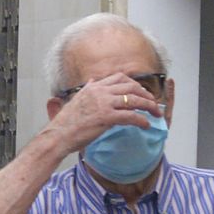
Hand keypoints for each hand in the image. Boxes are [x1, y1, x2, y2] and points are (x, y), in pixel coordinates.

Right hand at [48, 72, 165, 155]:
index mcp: (94, 87)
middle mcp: (100, 92)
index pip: (119, 78)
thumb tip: (92, 80)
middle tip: (152, 102)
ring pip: (134, 100)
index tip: (140, 91)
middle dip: (145, 94)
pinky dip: (141, 120)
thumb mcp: (76, 100)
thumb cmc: (65, 123)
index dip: (134, 84)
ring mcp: (104, 104)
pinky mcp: (106, 117)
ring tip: (156, 113)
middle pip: (131, 87)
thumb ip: (87, 90)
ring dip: (149, 106)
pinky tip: (146, 125)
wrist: (58, 136)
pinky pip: (131, 116)